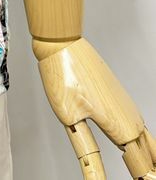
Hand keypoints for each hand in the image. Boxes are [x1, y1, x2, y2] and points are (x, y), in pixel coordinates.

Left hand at [36, 37, 155, 178]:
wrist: (62, 43)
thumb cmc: (63, 75)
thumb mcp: (69, 118)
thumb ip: (87, 150)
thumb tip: (95, 177)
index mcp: (122, 127)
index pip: (142, 167)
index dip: (144, 179)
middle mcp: (130, 117)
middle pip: (149, 155)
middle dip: (149, 171)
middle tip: (148, 179)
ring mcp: (126, 106)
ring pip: (147, 140)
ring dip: (149, 158)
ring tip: (149, 172)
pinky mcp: (118, 98)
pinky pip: (138, 127)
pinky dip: (145, 144)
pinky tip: (140, 148)